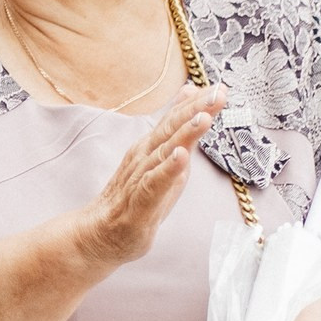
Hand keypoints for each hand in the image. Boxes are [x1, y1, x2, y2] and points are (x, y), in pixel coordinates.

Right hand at [69, 85, 224, 267]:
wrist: (101, 233)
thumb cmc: (135, 198)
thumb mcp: (162, 159)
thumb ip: (178, 128)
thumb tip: (190, 93)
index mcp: (153, 145)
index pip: (176, 118)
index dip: (198, 102)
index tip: (219, 86)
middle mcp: (146, 155)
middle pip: (173, 128)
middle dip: (197, 109)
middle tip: (218, 92)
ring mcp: (141, 177)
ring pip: (165, 151)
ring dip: (185, 133)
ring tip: (204, 117)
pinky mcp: (140, 202)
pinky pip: (155, 183)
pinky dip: (168, 169)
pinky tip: (181, 157)